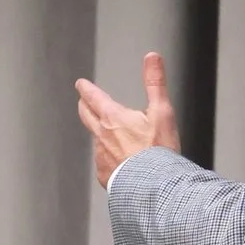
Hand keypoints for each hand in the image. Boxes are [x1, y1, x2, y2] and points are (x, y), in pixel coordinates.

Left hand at [75, 52, 180, 186]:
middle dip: (84, 106)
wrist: (153, 187)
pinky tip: (119, 162)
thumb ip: (155, 83)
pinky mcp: (104, 175)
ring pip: (96, 140)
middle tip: (84, 102)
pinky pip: (103, 162)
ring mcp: (101, 157)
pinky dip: (109, 158)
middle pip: (86, 116)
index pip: (93, 97)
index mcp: (113, 118)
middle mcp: (101, 136)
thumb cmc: (159, 151)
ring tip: (110, 135)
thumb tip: (152, 57)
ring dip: (100, 134)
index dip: (86, 89)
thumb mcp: (162, 111)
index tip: (81, 84)